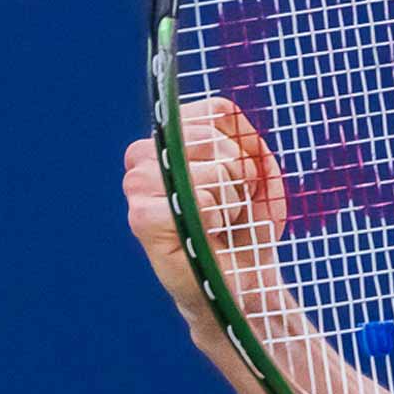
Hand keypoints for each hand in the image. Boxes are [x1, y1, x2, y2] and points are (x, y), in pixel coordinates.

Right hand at [122, 97, 289, 335]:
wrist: (244, 280)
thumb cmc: (248, 225)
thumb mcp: (257, 172)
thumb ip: (243, 138)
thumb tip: (229, 119)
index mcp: (171, 138)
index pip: (217, 112)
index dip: (244, 144)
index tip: (244, 176)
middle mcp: (145, 156)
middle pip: (213, 139)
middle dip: (238, 174)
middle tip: (230, 205)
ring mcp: (137, 185)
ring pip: (207, 170)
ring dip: (228, 200)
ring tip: (219, 220)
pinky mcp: (141, 217)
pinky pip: (196, 199)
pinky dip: (213, 218)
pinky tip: (206, 231)